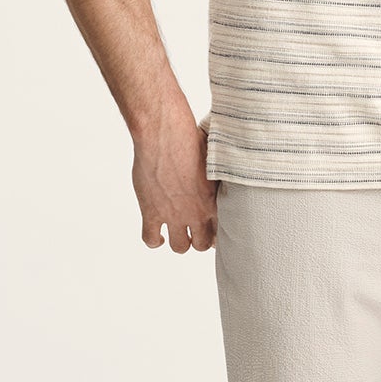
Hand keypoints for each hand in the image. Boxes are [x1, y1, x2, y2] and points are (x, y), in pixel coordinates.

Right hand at [132, 114, 218, 251]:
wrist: (163, 135)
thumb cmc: (190, 139)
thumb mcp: (214, 159)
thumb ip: (220, 176)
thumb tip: (229, 169)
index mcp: (213, 200)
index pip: (222, 230)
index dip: (218, 233)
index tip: (214, 230)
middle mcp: (195, 213)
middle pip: (202, 244)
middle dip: (199, 240)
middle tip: (195, 231)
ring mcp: (172, 215)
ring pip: (180, 246)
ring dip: (179, 242)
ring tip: (176, 232)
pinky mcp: (151, 212)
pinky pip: (151, 239)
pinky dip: (154, 240)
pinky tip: (158, 234)